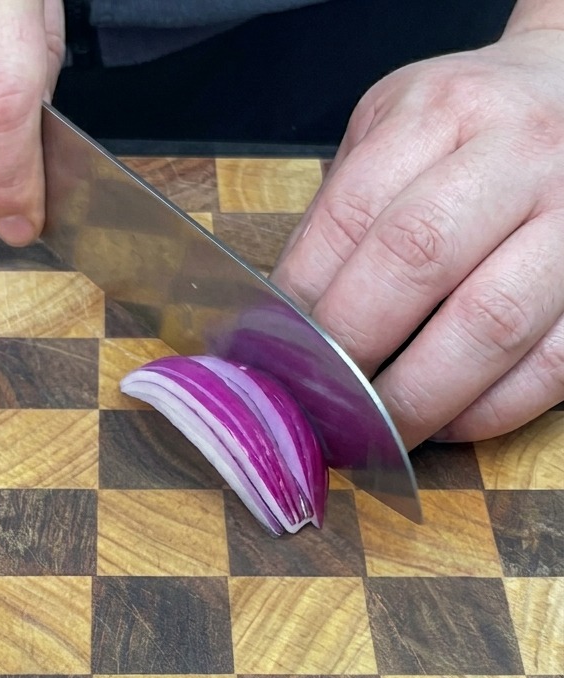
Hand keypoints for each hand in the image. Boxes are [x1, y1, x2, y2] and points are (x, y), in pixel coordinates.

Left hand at [271, 23, 563, 445]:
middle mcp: (520, 154)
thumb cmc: (475, 130)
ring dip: (418, 396)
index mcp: (445, 111)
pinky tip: (449, 423)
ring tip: (374, 431)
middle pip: (416, 261)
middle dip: (351, 349)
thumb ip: (347, 210)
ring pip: (488, 325)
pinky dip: (490, 410)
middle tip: (318, 402)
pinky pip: (551, 366)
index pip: (352, 216)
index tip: (274, 355)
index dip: (303, 299)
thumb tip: (284, 322)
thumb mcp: (401, 129)